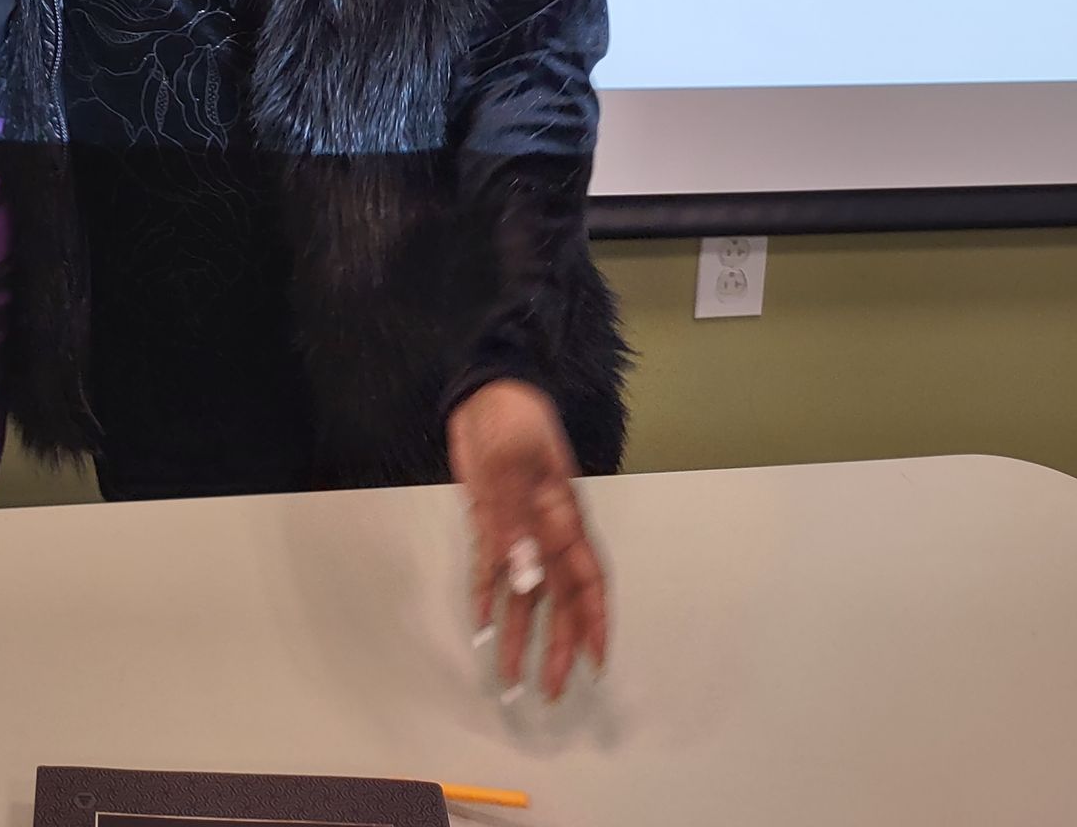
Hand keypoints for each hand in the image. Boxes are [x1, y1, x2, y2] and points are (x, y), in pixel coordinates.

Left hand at [447, 378, 607, 701]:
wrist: (483, 387)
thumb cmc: (510, 415)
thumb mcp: (512, 460)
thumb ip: (516, 520)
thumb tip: (526, 579)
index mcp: (561, 515)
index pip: (586, 578)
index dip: (594, 621)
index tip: (595, 662)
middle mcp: (543, 529)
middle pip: (556, 598)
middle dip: (556, 645)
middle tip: (549, 690)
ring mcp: (516, 526)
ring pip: (523, 592)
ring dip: (519, 633)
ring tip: (511, 677)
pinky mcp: (489, 519)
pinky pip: (489, 567)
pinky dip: (485, 595)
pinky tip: (481, 625)